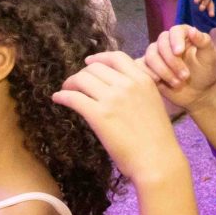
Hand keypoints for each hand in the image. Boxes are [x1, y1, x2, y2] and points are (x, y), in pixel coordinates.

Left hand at [52, 52, 183, 183]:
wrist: (157, 157)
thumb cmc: (157, 136)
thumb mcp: (153, 102)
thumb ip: (137, 90)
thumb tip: (116, 86)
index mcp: (143, 79)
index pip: (117, 57)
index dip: (99, 58)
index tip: (89, 63)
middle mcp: (127, 84)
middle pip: (95, 68)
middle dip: (82, 74)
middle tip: (75, 84)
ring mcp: (112, 98)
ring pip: (82, 79)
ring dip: (70, 83)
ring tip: (66, 91)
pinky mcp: (98, 114)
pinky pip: (73, 97)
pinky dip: (62, 96)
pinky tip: (58, 99)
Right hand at [140, 24, 215, 109]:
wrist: (199, 92)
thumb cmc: (206, 71)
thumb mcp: (209, 56)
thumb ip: (203, 41)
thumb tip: (192, 30)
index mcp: (183, 35)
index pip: (175, 30)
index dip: (175, 40)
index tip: (179, 52)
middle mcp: (167, 43)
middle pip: (160, 44)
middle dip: (171, 61)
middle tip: (185, 76)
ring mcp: (156, 55)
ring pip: (150, 56)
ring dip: (163, 70)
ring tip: (178, 82)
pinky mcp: (148, 68)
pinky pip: (140, 67)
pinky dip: (148, 73)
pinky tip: (159, 81)